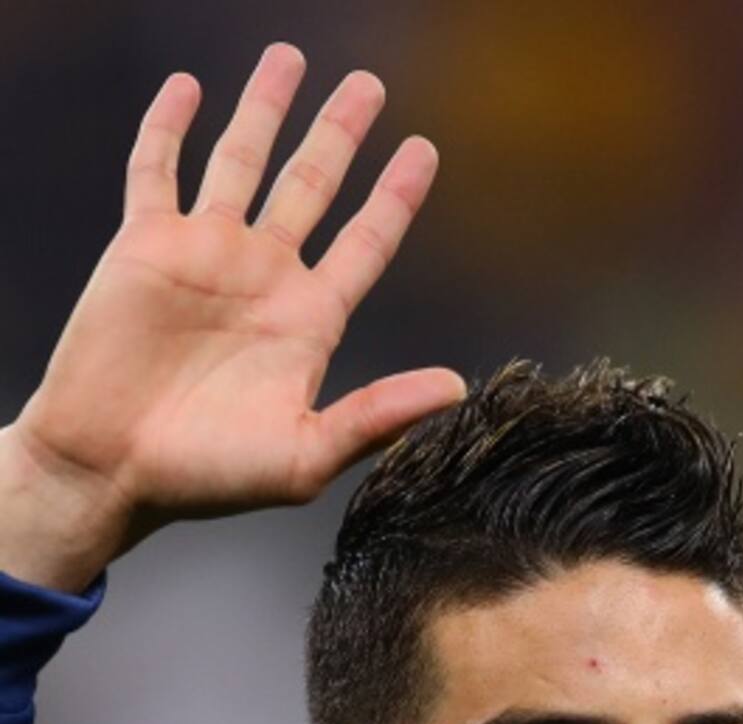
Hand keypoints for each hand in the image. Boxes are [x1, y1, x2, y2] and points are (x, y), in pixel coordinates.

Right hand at [0, 43, 464, 590]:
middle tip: (370, 86)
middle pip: (313, 185)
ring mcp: (206, 255)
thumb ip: (379, 415)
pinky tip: (187, 88)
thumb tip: (457, 386)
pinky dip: (168, 128)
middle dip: (340, 133)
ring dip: (264, 110)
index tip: (423, 151)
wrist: (113, 469)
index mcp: (310, 321)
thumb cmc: (211, 474)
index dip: (396, 197)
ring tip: (291, 58)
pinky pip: (156, 170)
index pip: (366, 243)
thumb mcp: (307, 453)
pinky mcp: (145, 246)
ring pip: (242, 162)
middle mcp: (266, 277)